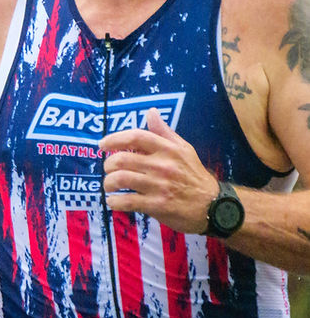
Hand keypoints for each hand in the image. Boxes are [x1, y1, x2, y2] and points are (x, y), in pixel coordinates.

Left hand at [100, 108, 218, 233]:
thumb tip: (150, 111)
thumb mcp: (184, 149)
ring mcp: (159, 185)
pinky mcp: (157, 205)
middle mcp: (162, 165)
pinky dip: (115, 201)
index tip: (102, 145)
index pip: (135, 137)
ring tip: (109, 185)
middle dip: (108, 164)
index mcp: (167, 149)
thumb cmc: (194, 175)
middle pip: (121, 159)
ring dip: (108, 183)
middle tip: (108, 169)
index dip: (114, 139)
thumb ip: (164, 132)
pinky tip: (114, 201)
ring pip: (121, 179)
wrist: (215, 206)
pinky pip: (127, 201)